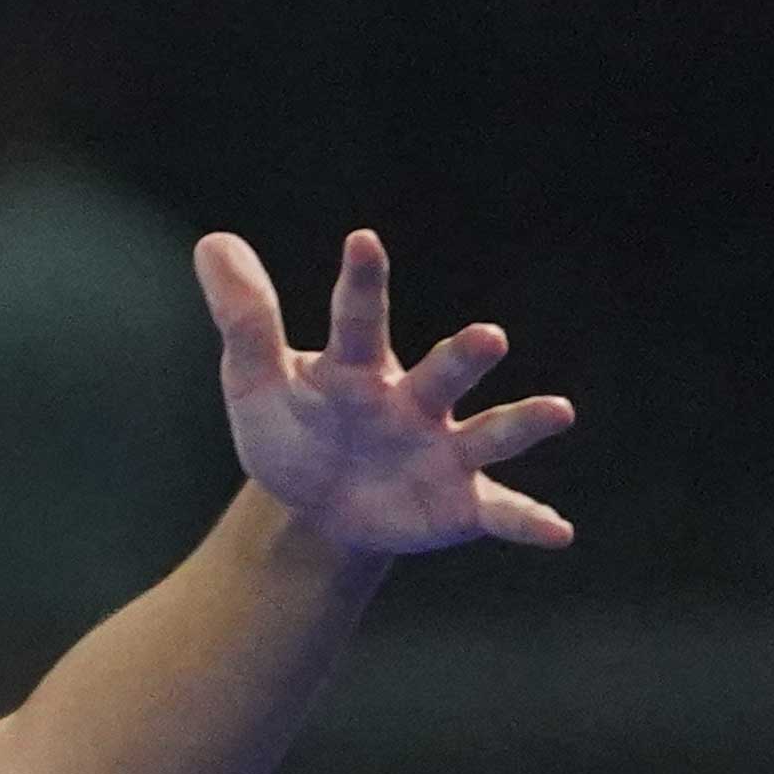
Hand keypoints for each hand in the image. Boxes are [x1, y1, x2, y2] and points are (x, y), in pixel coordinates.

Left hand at [195, 229, 574, 555]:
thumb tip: (213, 243)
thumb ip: (246, 318)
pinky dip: (528, 521)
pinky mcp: (459, 503)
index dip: (361, 283)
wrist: (315, 505)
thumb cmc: (295, 428)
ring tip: (559, 411)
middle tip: (487, 338)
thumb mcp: (255, 382)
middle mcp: (416, 400)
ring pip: (490, 434)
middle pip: (444, 372)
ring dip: (523, 423)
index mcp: (361, 367)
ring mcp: (444, 451)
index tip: (361, 241)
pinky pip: (500, 511)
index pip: (359, 320)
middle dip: (465, 357)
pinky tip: (559, 532)